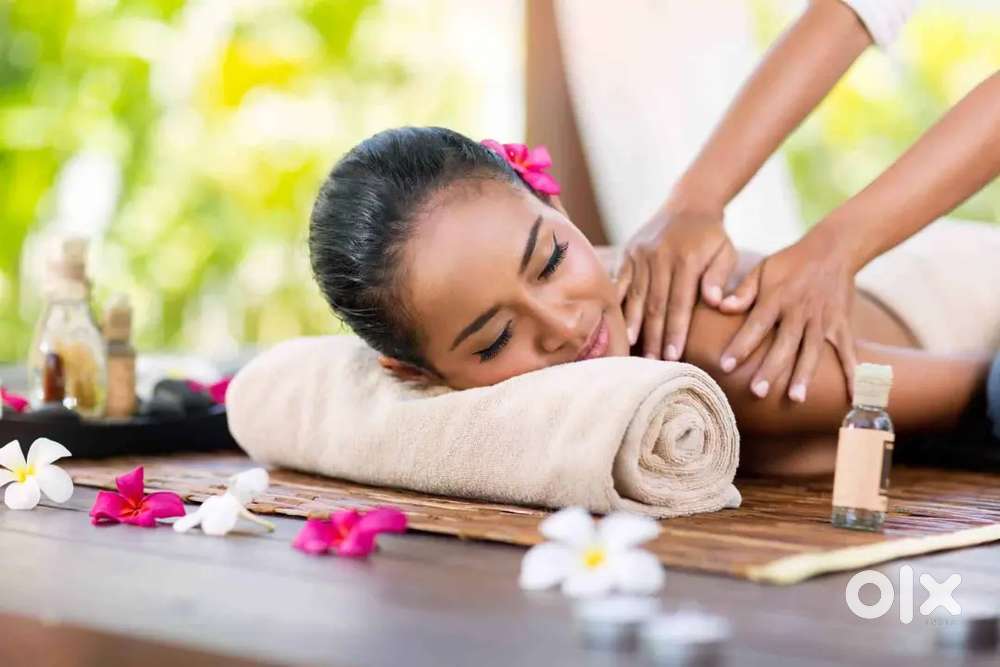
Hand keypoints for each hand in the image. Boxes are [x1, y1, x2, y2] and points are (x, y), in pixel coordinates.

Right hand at [614, 201, 737, 359]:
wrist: (689, 203)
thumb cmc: (712, 236)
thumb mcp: (726, 251)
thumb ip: (720, 277)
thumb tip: (716, 302)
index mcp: (686, 259)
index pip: (680, 303)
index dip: (676, 331)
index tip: (674, 357)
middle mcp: (659, 257)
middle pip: (654, 305)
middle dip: (654, 337)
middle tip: (652, 364)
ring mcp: (640, 255)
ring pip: (634, 297)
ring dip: (632, 326)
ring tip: (632, 351)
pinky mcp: (628, 254)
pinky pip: (619, 283)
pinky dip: (616, 305)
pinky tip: (614, 325)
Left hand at [717, 224, 856, 401]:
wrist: (833, 249)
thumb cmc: (790, 263)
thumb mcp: (763, 270)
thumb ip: (743, 292)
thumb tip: (720, 307)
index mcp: (777, 297)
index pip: (756, 324)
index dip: (741, 345)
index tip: (725, 365)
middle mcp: (800, 310)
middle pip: (784, 343)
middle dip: (771, 368)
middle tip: (757, 392)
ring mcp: (823, 319)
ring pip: (813, 350)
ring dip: (804, 374)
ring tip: (795, 398)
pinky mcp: (842, 324)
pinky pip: (847, 351)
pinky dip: (851, 373)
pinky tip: (852, 397)